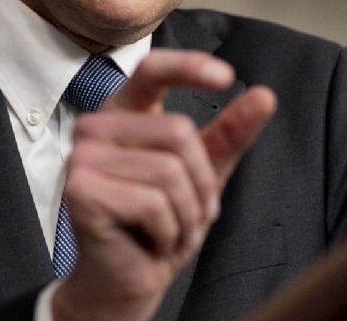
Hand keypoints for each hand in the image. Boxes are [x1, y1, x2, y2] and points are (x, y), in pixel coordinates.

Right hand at [51, 49, 276, 320]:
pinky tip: (153, 242)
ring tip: (172, 231)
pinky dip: (168, 231)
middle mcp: (96, 127)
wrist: (126, 279)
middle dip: (200, 184)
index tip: (227, 77)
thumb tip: (265, 95)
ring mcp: (83, 157)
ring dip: (187, 215)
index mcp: (124, 113)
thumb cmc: (160, 223)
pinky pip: (153, 203)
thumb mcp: (204, 174)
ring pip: (169, 171)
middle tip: (189, 215)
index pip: (152, 70)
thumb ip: (230, 134)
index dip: (188, 66)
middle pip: (178, 132)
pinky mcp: (81, 190)